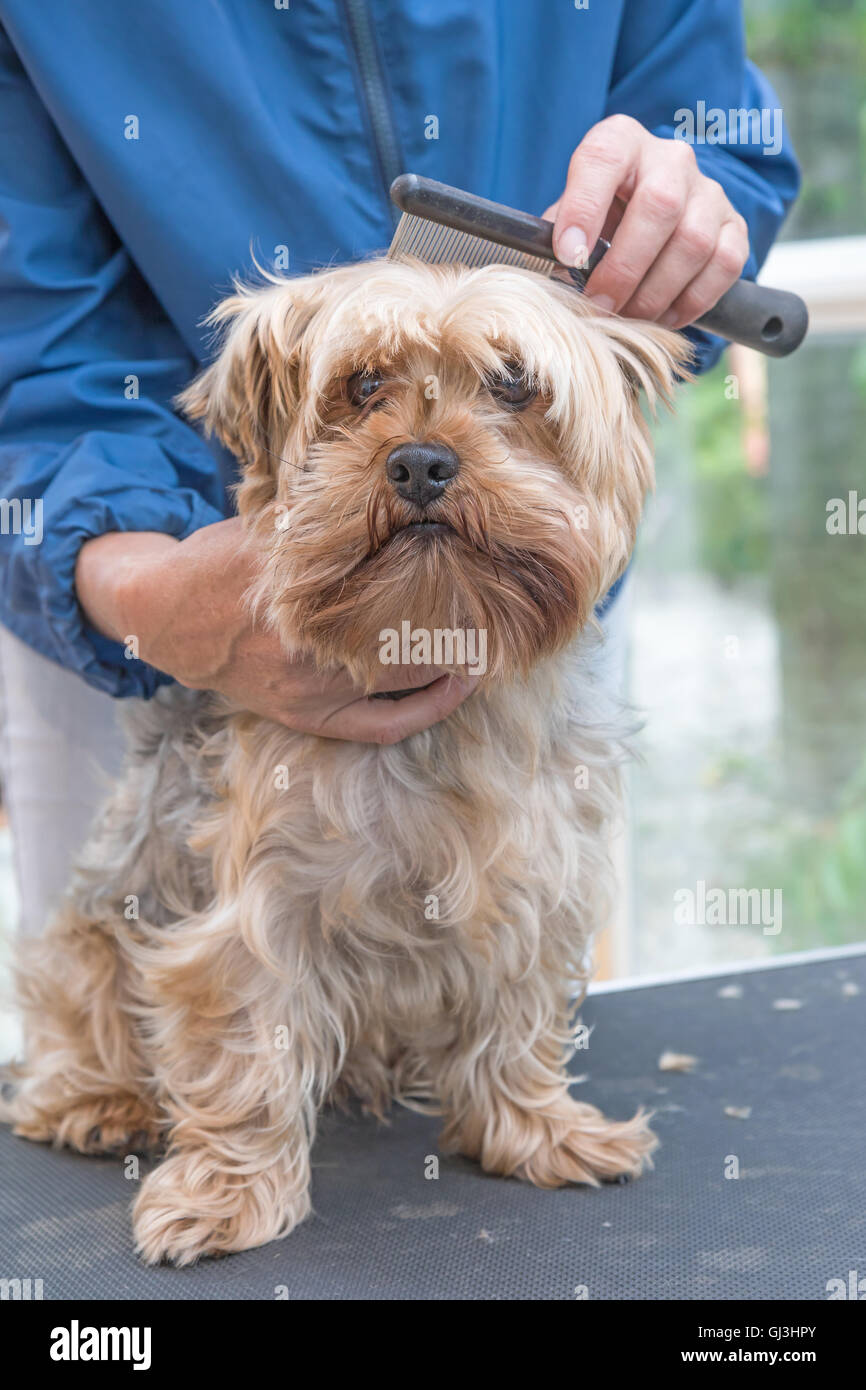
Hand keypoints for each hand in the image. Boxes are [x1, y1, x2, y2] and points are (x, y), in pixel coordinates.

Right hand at [75, 519, 476, 742]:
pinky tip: (457, 686)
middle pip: (409, 632)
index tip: (476, 557)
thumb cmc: (225, 559)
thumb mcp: (271, 521)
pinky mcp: (308, 715)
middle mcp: (310, 641)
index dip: (442, 572)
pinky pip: (382, 724)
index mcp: (301, 587)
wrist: (166, 616)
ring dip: (452, 660)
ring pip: (403, 680)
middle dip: (459, 617)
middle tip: (502, 598)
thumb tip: (398, 492)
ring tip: (492, 636)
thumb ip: (327, 515)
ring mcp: (311, 688)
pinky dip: (426, 708)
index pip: (390, 580)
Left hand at [544, 114, 749, 328]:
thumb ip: (556, 241)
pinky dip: (693, 301)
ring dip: (657, 292)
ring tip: (630, 317)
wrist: (650, 219)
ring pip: (693, 241)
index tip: (568, 258)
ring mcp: (709, 190)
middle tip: (600, 306)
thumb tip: (552, 282)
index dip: (584, 209)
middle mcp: (670, 158)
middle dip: (625, 268)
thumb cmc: (599, 222)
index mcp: (620, 143)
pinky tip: (664, 317)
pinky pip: (725, 265)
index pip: (602, 160)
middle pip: (659, 206)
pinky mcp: (734, 225)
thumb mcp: (569, 219)